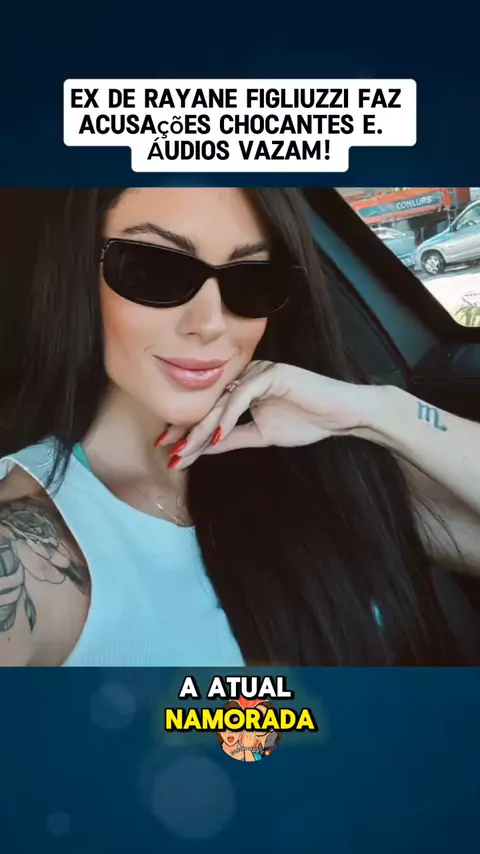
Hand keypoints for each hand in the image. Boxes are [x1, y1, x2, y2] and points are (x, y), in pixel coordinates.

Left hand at [158, 361, 379, 468]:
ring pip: (222, 402)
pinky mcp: (271, 373)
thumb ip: (232, 438)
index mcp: (243, 388)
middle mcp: (246, 376)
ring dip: (202, 429)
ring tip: (186, 451)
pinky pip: (242, 396)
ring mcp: (258, 372)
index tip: (170, 452)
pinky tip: (214, 438)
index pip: (210, 410)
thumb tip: (202, 448)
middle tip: (170, 454)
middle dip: (188, 432)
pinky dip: (227, 418)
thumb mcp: (261, 435)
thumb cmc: (308, 421)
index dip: (188, 431)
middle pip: (210, 406)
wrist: (342, 415)